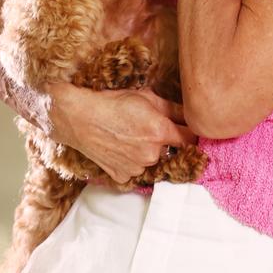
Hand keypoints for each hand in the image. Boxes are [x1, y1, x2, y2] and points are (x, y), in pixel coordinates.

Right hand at [45, 82, 196, 184]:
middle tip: (146, 127)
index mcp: (160, 132)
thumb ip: (173, 108)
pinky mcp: (123, 176)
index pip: (190, 138)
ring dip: (147, 151)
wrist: (80, 117)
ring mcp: (137, 167)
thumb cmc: (112, 102)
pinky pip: (134, 169)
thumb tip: (193, 113)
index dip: (190, 132)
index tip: (187, 129)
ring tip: (129, 136)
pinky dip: (130, 161)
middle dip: (164, 140)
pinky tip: (119, 147)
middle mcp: (151, 153)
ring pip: (152, 160)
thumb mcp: (146, 97)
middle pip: (170, 149)